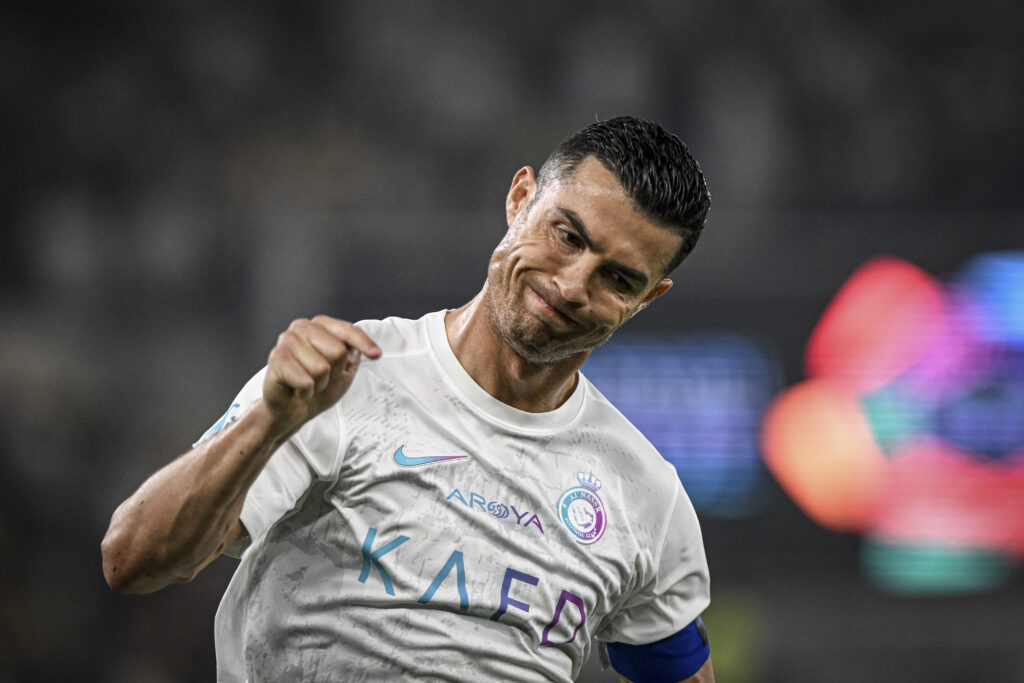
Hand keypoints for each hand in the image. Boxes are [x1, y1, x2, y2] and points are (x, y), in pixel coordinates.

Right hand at [262, 315, 380, 434]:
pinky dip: (306, 392)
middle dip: (334, 372)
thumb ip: (354, 353)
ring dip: (319, 384)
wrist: (292, 409)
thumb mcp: (344, 368)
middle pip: (338, 352)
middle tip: (320, 378)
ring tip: (308, 383)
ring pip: (321, 368)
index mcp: (319, 325)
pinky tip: (297, 390)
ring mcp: (287, 341)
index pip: (348, 330)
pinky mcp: (276, 359)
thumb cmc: (317, 386)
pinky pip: (306, 381)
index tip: (376, 355)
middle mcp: (301, 327)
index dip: (364, 344)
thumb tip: (372, 349)